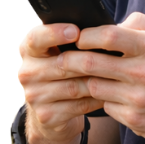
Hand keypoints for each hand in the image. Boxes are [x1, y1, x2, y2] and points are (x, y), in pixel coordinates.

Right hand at [17, 23, 106, 143]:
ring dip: (97, 82)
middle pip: (61, 64)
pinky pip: (79, 106)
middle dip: (88, 61)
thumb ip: (72, 38)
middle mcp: (27, 72)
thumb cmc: (64, 71)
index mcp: (28, 50)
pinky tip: (110, 94)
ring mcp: (34, 96)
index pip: (36, 38)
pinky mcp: (46, 116)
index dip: (55, 33)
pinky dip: (97, 99)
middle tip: (113, 57)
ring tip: (117, 75)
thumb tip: (102, 27)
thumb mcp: (60, 51)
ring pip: (73, 87)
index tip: (76, 31)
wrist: (51, 111)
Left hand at [60, 13, 144, 143]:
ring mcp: (138, 99)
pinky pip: (106, 106)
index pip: (109, 34)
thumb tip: (115, 22)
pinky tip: (107, 96)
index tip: (78, 36)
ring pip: (93, 86)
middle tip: (62, 58)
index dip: (86, 34)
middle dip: (70, 59)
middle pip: (92, 62)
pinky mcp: (135, 120)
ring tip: (80, 76)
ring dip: (84, 81)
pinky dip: (103, 100)